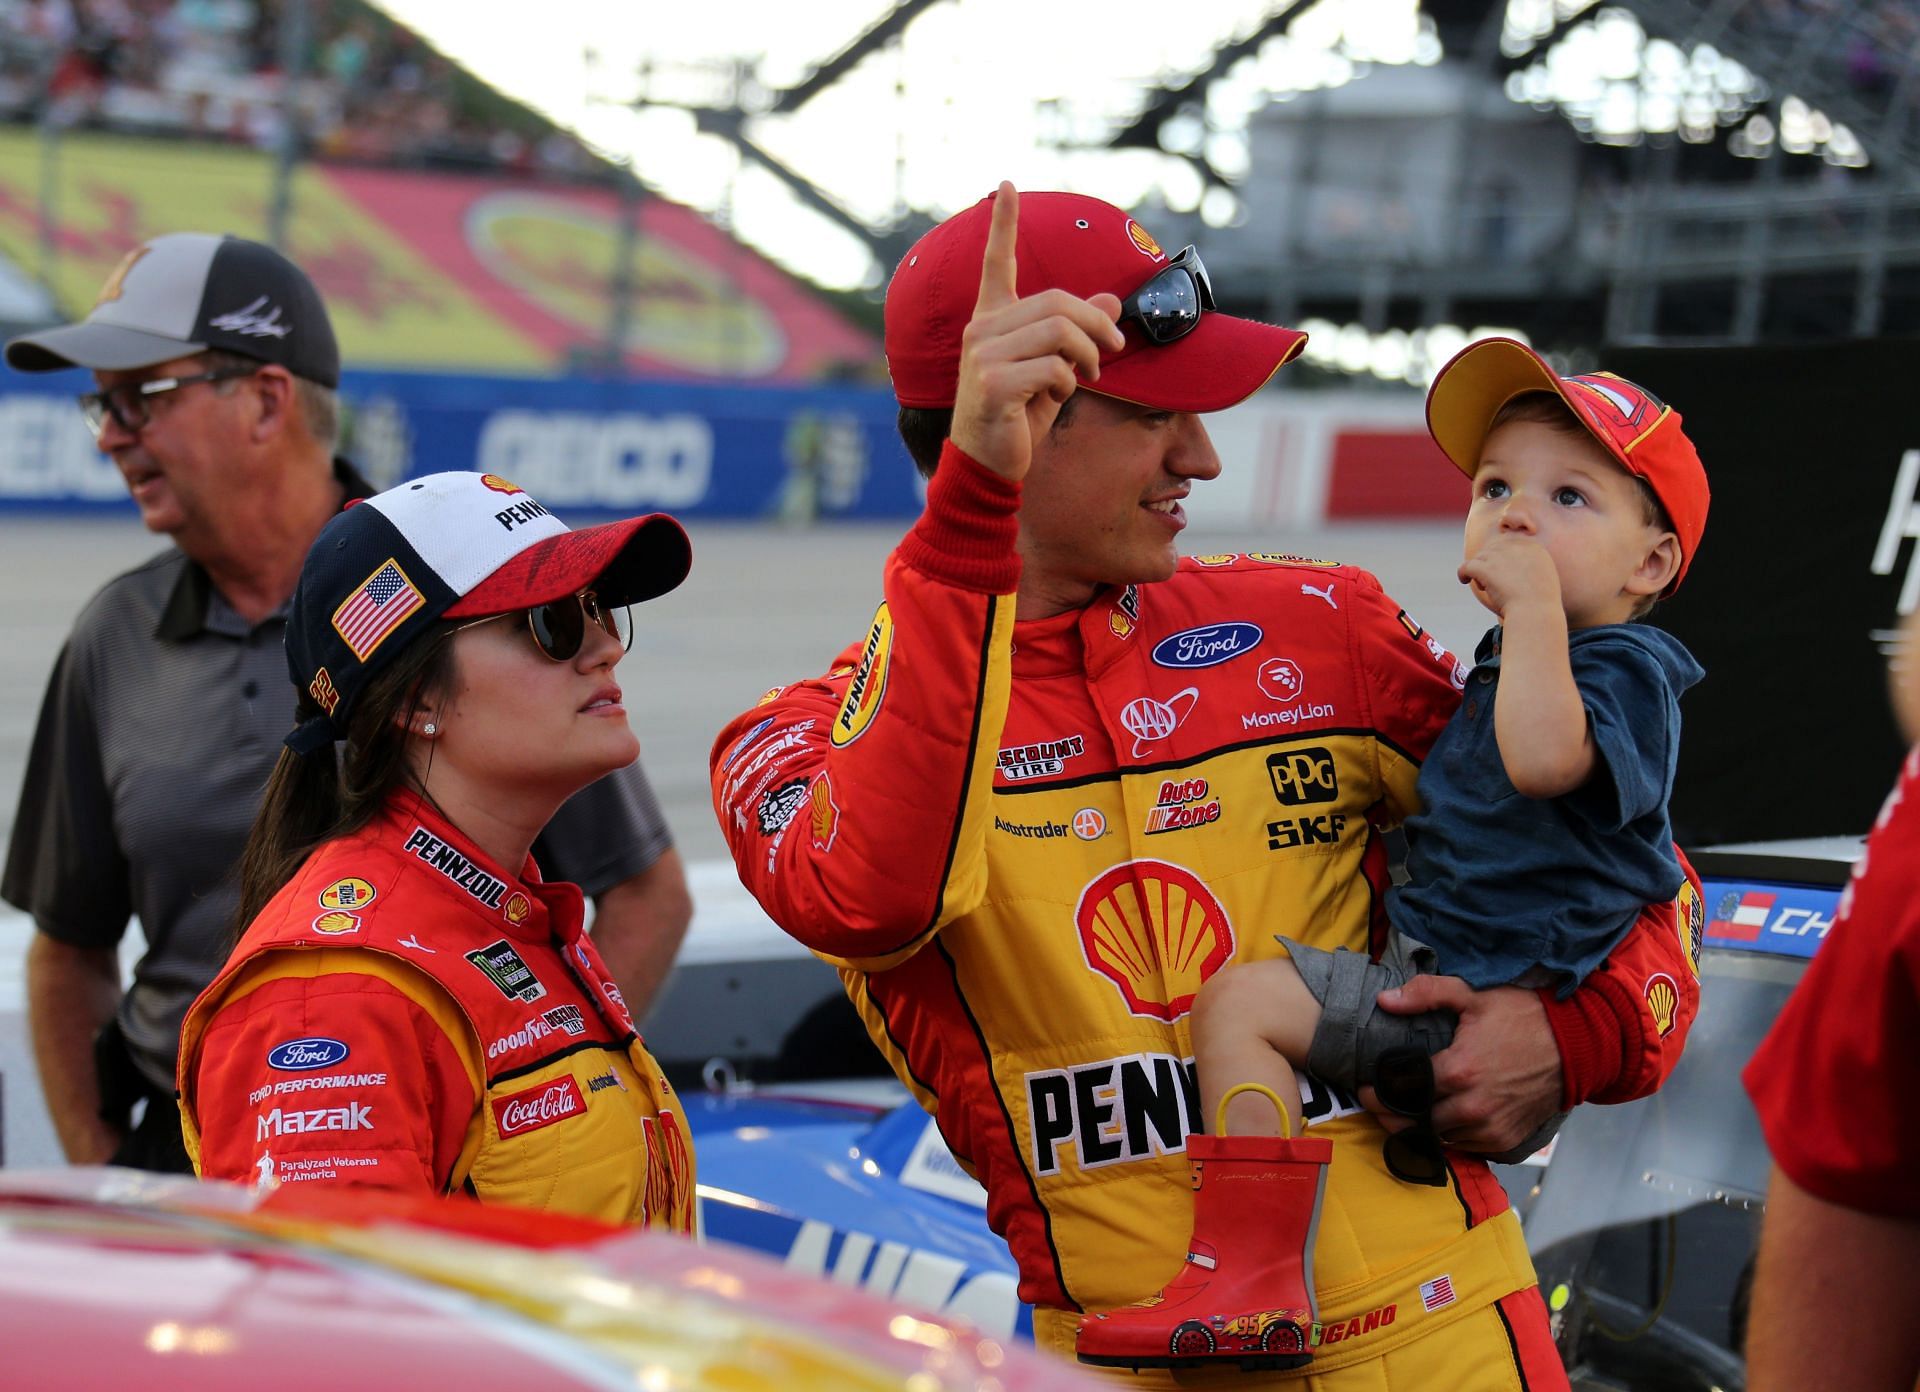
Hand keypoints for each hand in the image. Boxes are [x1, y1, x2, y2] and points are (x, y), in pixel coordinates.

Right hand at [948, 182, 1125, 481]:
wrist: (988, 465)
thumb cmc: (1018, 417)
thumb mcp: (1053, 370)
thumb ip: (1076, 335)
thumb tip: (1111, 302)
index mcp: (990, 321)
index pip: (995, 263)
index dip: (1003, 224)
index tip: (1008, 185)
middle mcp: (980, 331)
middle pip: (1057, 302)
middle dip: (1096, 327)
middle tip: (1112, 353)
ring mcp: (981, 356)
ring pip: (1059, 332)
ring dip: (1087, 357)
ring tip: (1086, 379)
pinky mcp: (993, 383)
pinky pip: (1054, 368)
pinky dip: (1067, 385)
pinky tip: (1055, 399)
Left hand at [1362, 975, 1561, 1153]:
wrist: (1577, 1046)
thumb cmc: (1523, 1017)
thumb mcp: (1473, 996)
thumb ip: (1426, 994)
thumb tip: (1385, 1002)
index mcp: (1458, 1072)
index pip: (1402, 1091)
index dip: (1379, 1092)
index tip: (1365, 1088)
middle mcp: (1472, 1107)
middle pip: (1415, 1122)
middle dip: (1392, 1115)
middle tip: (1377, 1105)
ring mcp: (1490, 1129)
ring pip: (1439, 1138)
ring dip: (1420, 1128)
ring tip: (1406, 1113)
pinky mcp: (1505, 1141)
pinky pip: (1466, 1147)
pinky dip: (1450, 1137)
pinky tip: (1440, 1121)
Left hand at [1457, 533, 1558, 619]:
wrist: (1536, 614)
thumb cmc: (1539, 604)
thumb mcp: (1542, 576)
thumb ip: (1528, 564)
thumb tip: (1507, 563)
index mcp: (1533, 547)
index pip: (1508, 542)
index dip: (1501, 556)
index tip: (1502, 571)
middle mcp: (1516, 546)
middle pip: (1492, 548)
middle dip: (1490, 563)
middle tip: (1494, 582)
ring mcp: (1500, 556)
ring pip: (1480, 557)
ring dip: (1480, 571)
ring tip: (1486, 587)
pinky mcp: (1486, 568)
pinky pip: (1467, 565)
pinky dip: (1463, 572)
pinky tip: (1464, 580)